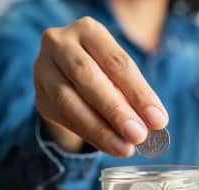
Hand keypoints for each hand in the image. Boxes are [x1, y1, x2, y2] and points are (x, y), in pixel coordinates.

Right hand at [34, 17, 167, 156]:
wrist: (69, 74)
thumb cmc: (105, 71)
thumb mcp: (121, 74)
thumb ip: (134, 94)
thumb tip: (154, 122)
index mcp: (89, 31)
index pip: (117, 62)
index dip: (139, 93)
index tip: (158, 120)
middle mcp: (60, 44)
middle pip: (87, 77)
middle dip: (116, 110)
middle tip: (139, 135)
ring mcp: (44, 70)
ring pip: (69, 101)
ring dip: (100, 129)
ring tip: (125, 148)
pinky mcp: (39, 96)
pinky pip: (64, 118)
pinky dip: (90, 135)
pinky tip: (110, 146)